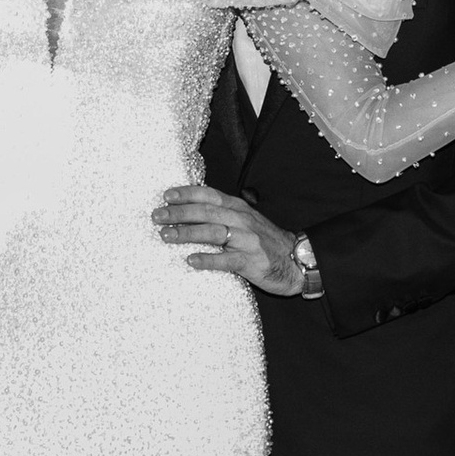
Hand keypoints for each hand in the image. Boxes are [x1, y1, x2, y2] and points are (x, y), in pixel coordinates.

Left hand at [150, 182, 312, 294]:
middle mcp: (242, 219)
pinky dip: (208, 259)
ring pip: (213, 232)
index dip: (187, 193)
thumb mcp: (246, 221)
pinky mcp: (252, 261)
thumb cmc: (265, 241)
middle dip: (179, 213)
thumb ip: (223, 214)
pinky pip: (227, 260)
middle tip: (157, 216)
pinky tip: (191, 260)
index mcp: (239, 208)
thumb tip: (189, 211)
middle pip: (206, 211)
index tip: (166, 196)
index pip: (210, 194)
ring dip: (187, 233)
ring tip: (166, 236)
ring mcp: (248, 240)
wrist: (297, 260)